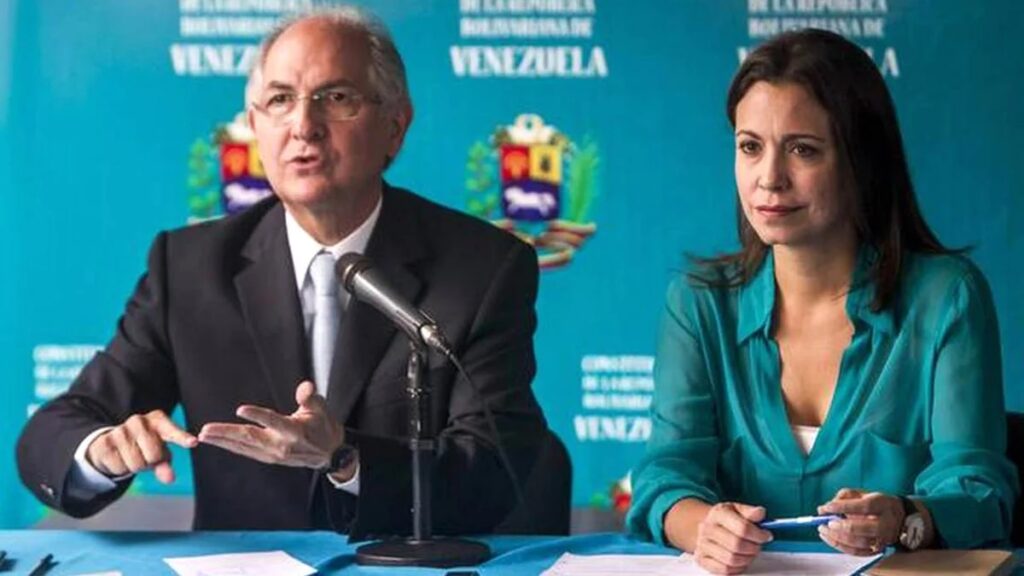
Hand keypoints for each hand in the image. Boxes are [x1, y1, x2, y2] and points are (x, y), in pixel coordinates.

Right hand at [86, 409, 197, 483]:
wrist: (110, 442)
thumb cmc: (142, 446)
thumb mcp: (158, 453)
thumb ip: (165, 464)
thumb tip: (170, 479)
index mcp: (157, 421)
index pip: (171, 431)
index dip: (182, 438)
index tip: (193, 443)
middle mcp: (139, 421)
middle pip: (154, 456)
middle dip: (150, 462)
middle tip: (144, 455)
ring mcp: (120, 430)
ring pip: (137, 464)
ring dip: (135, 466)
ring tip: (131, 456)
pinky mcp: (105, 442)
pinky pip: (120, 467)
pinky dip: (120, 469)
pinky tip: (118, 458)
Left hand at [198, 381, 344, 469]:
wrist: (330, 453)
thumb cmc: (323, 427)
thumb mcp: (321, 408)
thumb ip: (309, 397)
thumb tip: (305, 387)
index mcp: (295, 431)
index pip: (273, 421)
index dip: (257, 415)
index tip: (241, 410)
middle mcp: (282, 445)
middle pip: (250, 437)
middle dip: (226, 433)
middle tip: (206, 430)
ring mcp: (274, 454)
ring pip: (244, 447)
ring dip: (222, 441)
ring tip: (204, 435)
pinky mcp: (270, 458)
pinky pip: (246, 452)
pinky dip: (231, 446)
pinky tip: (218, 442)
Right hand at [693, 502, 772, 573]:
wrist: (707, 526)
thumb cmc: (725, 519)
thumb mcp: (738, 510)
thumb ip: (750, 512)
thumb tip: (760, 512)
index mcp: (718, 513)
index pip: (742, 528)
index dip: (758, 535)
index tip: (766, 536)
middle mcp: (707, 529)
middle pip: (737, 545)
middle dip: (754, 548)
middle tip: (758, 545)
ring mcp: (703, 545)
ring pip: (731, 560)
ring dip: (747, 559)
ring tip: (750, 553)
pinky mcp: (702, 559)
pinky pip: (724, 570)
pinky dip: (737, 568)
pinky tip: (740, 561)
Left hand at [817, 488, 903, 554]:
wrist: (898, 518)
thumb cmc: (875, 504)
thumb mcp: (862, 493)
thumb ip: (844, 496)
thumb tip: (826, 508)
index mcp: (882, 504)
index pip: (863, 506)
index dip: (843, 507)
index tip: (826, 507)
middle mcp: (885, 523)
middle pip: (864, 528)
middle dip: (842, 526)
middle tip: (826, 522)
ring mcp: (882, 539)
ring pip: (859, 543)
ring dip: (837, 538)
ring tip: (823, 530)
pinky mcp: (877, 550)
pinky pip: (857, 552)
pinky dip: (840, 546)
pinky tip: (829, 538)